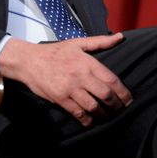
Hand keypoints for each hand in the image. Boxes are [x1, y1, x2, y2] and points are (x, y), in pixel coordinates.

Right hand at [0, 33, 132, 126]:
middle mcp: (80, 76)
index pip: (111, 80)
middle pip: (106, 95)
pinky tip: (90, 120)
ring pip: (94, 107)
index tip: (128, 99)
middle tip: (120, 110)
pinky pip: (78, 113)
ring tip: (107, 116)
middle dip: (117, 106)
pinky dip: (87, 120)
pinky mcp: (60, 98)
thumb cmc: (54, 52)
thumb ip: (100, 42)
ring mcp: (70, 88)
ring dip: (104, 115)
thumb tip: (121, 37)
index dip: (123, 92)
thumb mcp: (77, 43)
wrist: (28, 60)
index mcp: (86, 62)